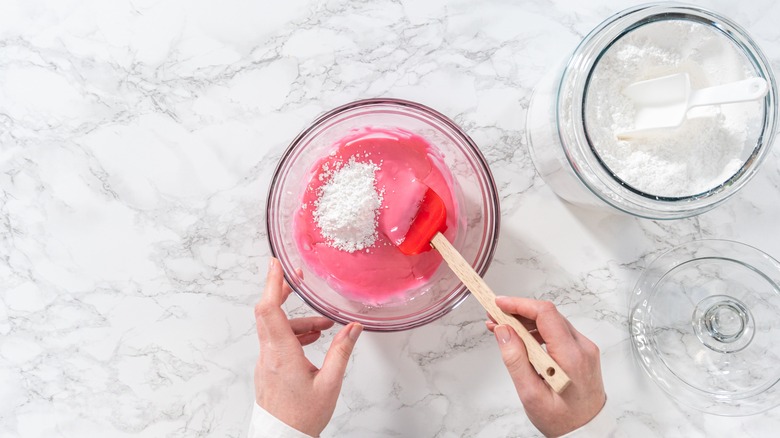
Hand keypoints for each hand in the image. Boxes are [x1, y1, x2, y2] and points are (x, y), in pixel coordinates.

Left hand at [254, 258, 362, 436]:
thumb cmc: (302, 417)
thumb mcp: (329, 384)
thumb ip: (341, 352)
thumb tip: (353, 328)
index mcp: (282, 354)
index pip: (270, 310)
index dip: (272, 284)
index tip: (277, 265)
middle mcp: (268, 355)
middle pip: (268, 313)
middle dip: (282, 292)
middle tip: (296, 278)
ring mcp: (265, 362)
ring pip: (276, 329)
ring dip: (298, 321)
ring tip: (323, 327)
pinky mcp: (267, 369)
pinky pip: (276, 342)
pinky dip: (293, 334)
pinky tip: (311, 340)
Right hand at [487, 297, 605, 436]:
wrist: (587, 432)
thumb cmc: (562, 420)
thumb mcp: (531, 395)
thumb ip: (515, 360)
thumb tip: (503, 331)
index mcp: (571, 356)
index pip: (545, 314)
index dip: (519, 304)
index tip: (498, 304)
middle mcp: (582, 347)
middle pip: (548, 315)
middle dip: (518, 312)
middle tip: (494, 316)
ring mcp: (584, 349)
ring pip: (551, 322)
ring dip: (525, 322)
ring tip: (501, 328)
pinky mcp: (581, 352)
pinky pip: (557, 332)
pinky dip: (536, 331)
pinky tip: (520, 338)